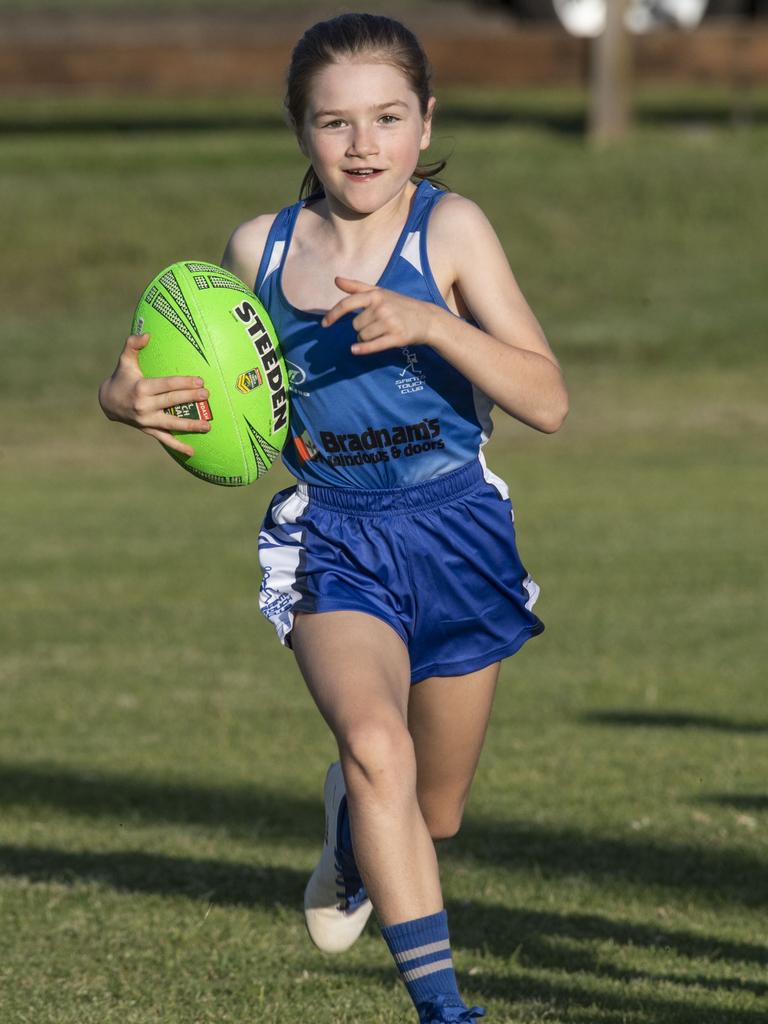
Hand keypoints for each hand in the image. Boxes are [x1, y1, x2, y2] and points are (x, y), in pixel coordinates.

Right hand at [98, 333, 209, 456]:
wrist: (108, 403)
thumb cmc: (122, 378)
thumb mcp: (125, 361)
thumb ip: (133, 345)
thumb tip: (146, 334)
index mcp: (141, 388)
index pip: (167, 385)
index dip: (183, 383)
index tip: (200, 380)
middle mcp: (144, 406)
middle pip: (172, 402)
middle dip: (191, 398)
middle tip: (207, 395)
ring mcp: (147, 420)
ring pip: (172, 424)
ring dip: (190, 425)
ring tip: (208, 426)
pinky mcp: (148, 430)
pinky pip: (165, 439)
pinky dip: (178, 446)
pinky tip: (192, 452)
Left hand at [321, 277, 438, 354]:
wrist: (427, 318)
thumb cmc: (400, 304)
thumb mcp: (380, 292)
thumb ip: (356, 287)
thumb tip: (336, 279)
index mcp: (376, 295)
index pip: (348, 304)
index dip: (333, 314)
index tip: (324, 324)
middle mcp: (382, 307)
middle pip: (355, 325)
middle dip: (361, 329)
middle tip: (376, 326)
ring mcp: (390, 322)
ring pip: (363, 336)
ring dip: (366, 339)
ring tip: (381, 333)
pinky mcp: (397, 337)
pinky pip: (374, 345)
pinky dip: (363, 348)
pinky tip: (354, 350)